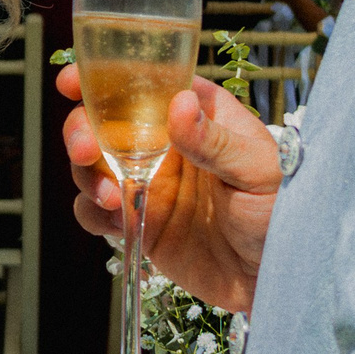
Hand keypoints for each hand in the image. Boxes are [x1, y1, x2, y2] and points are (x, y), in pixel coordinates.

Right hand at [58, 66, 276, 314]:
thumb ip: (215, 140)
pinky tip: (114, 218)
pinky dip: (92, 212)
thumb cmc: (282, 213)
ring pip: (93, 164)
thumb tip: (178, 103)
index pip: (144, 81)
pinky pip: (98, 212)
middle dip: (82, 129)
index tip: (71, 81)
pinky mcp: (139, 221)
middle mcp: (166, 143)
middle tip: (86, 150)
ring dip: (86, 174)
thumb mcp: (258, 170)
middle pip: (104, 121)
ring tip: (111, 196)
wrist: (276, 278)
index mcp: (197, 114)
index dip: (102, 75)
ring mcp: (149, 182)